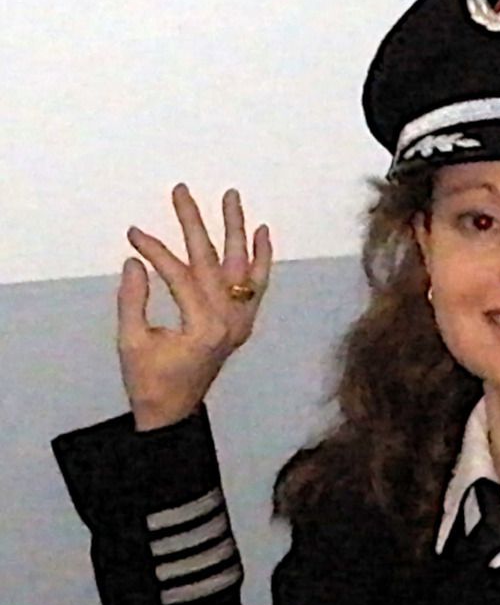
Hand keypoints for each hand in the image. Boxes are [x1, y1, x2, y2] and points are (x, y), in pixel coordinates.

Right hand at [118, 183, 272, 430]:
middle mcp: (229, 323)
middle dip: (196, 224)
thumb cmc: (150, 382)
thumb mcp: (132, 342)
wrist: (174, 412)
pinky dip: (261, 260)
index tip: (134, 234)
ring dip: (237, 231)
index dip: (156, 253)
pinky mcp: (242, 325)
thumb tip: (135, 260)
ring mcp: (240, 323)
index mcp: (204, 328)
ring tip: (232, 198)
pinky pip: (257, 286)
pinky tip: (261, 233)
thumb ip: (133, 300)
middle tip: (182, 192)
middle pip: (213, 263)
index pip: (181, 276)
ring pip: (242, 268)